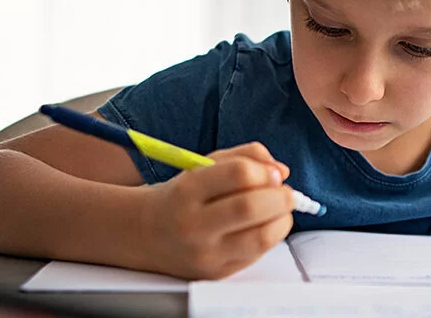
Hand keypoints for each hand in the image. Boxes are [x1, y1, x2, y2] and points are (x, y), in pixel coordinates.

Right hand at [134, 142, 295, 278]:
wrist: (146, 234)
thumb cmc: (181, 197)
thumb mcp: (202, 166)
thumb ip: (243, 158)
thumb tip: (281, 171)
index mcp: (187, 190)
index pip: (238, 174)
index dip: (265, 171)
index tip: (273, 173)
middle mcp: (193, 224)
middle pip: (252, 207)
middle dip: (281, 196)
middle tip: (285, 192)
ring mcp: (205, 253)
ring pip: (261, 236)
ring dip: (283, 219)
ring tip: (279, 210)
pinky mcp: (217, 273)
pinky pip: (258, 254)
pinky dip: (271, 236)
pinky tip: (265, 226)